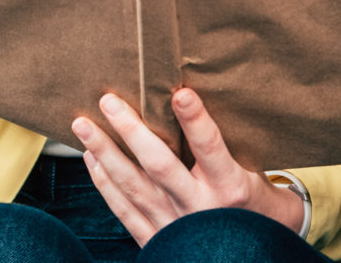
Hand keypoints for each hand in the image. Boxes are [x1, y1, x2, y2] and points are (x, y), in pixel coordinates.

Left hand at [72, 89, 308, 243]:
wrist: (252, 257)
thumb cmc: (256, 207)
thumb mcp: (256, 174)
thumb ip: (232, 144)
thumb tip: (201, 100)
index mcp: (230, 187)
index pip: (210, 147)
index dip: (195, 121)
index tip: (180, 93)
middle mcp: (199, 207)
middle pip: (160, 166)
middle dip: (131, 131)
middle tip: (109, 101)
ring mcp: (174, 226)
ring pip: (133, 187)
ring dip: (105, 153)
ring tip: (84, 126)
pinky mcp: (157, 240)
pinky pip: (124, 211)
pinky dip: (105, 184)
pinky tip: (92, 159)